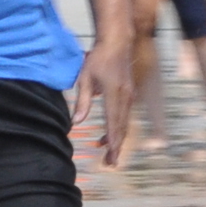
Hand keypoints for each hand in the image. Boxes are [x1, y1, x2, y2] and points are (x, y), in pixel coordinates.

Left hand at [73, 28, 135, 168]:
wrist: (117, 42)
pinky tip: (108, 136)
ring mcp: (130, 96)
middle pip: (122, 128)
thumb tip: (76, 123)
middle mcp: (126, 97)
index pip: (114, 124)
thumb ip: (82, 102)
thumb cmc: (99, 58)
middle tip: (109, 164)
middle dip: (116, 148)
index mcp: (115, 94)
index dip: (112, 143)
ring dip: (116, 140)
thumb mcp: (85, 78)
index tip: (110, 158)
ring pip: (124, 124)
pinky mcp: (130, 95)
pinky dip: (118, 129)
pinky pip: (125, 117)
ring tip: (107, 154)